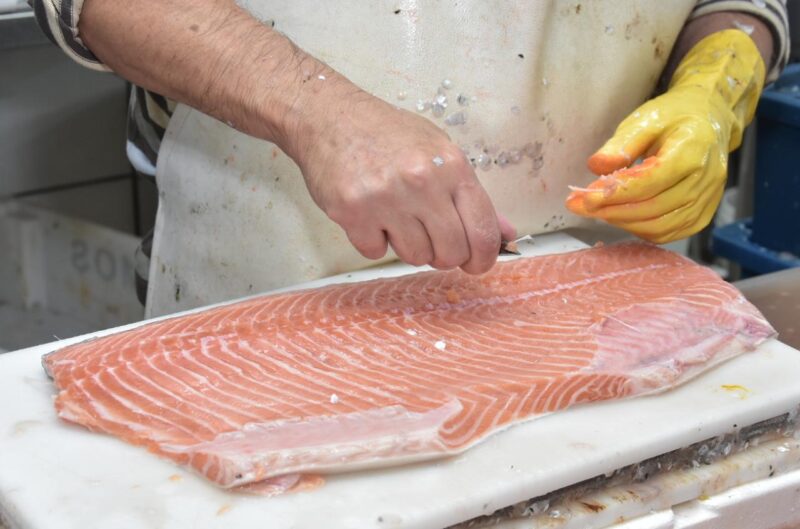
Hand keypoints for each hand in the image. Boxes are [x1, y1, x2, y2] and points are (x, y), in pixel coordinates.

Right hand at [287, 88, 515, 273]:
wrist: (329, 117)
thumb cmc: (388, 134)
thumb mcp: (440, 152)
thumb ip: (473, 197)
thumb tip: (506, 234)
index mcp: (452, 166)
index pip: (483, 230)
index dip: (484, 258)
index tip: (477, 264)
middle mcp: (422, 182)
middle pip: (451, 253)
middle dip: (445, 255)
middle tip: (432, 239)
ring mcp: (385, 198)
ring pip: (415, 257)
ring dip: (409, 246)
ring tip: (396, 216)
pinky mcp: (352, 212)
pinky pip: (376, 252)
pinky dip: (374, 241)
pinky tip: (370, 214)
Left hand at [566, 30, 764, 243]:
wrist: (709, 119)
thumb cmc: (675, 116)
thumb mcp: (645, 119)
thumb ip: (621, 144)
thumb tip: (596, 166)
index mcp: (692, 149)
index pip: (651, 181)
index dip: (615, 193)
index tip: (586, 198)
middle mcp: (706, 178)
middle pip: (654, 207)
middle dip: (613, 211)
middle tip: (583, 206)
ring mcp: (708, 199)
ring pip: (661, 226)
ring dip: (625, 223)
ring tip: (599, 211)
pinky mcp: (704, 213)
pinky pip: (671, 232)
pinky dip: (643, 230)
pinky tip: (623, 218)